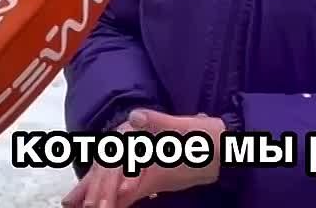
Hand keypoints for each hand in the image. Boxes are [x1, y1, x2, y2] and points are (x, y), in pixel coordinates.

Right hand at [61, 111, 225, 207]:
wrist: (222, 149)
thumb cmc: (203, 136)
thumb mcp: (185, 129)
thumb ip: (158, 124)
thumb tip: (135, 116)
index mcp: (135, 133)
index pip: (113, 160)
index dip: (104, 182)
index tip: (103, 202)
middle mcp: (131, 147)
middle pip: (105, 172)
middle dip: (93, 192)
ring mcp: (137, 164)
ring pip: (108, 181)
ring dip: (95, 195)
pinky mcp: (146, 179)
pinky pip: (124, 191)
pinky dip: (115, 199)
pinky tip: (107, 206)